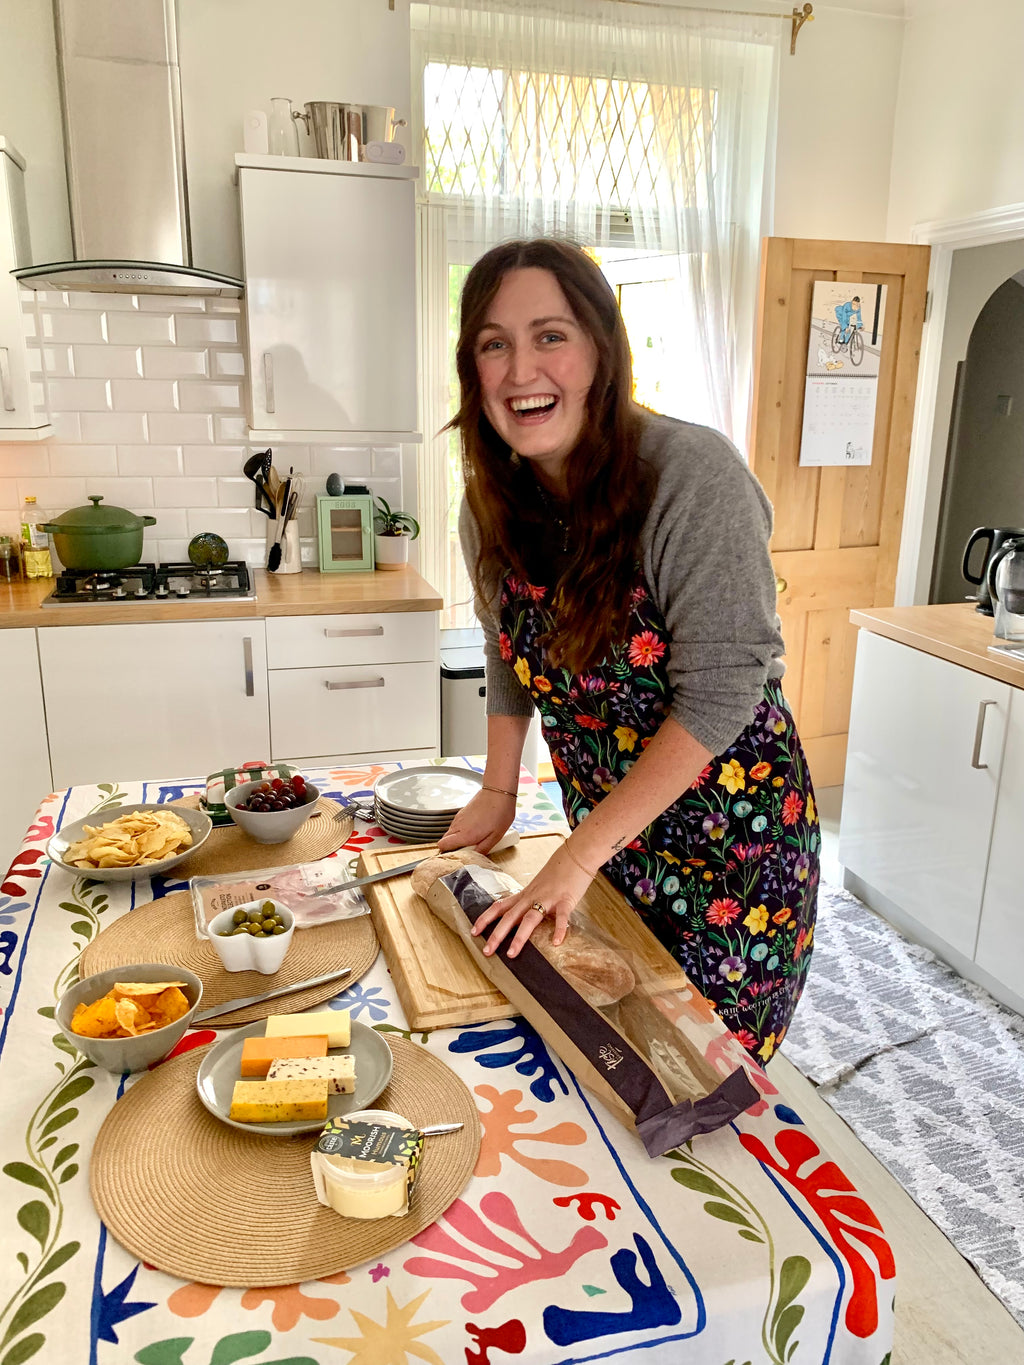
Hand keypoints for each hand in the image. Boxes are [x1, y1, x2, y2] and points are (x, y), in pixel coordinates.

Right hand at [437, 789, 515, 853]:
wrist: (498, 792)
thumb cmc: (499, 812)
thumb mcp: (495, 836)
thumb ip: (483, 849)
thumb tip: (475, 857)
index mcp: (465, 834)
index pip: (442, 846)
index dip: (447, 853)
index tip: (458, 856)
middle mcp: (458, 826)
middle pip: (445, 840)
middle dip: (453, 847)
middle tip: (468, 849)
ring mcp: (459, 818)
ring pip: (450, 832)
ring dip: (458, 838)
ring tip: (474, 839)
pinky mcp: (462, 812)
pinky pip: (456, 825)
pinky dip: (461, 830)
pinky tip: (475, 829)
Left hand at [471, 845, 596, 957]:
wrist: (575, 856)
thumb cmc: (558, 872)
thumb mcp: (538, 886)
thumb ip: (530, 900)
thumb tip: (522, 914)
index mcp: (524, 895)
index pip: (499, 906)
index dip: (485, 919)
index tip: (473, 931)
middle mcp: (532, 897)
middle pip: (510, 917)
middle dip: (496, 935)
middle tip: (486, 951)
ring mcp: (548, 899)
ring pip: (530, 919)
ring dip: (520, 937)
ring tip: (512, 954)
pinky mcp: (565, 901)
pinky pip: (561, 918)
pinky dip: (559, 930)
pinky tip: (556, 942)